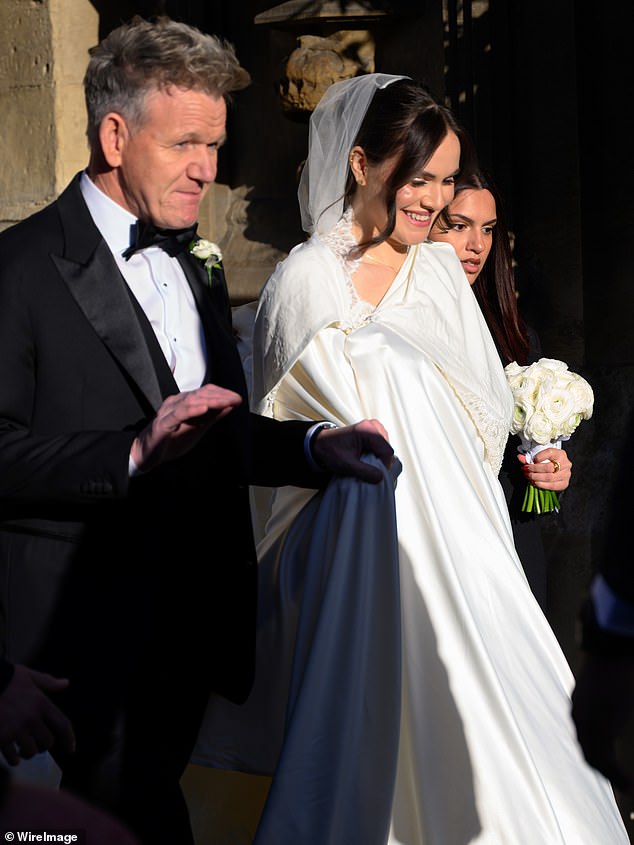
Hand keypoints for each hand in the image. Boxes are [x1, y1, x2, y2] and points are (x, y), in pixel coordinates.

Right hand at [0, 665, 74, 764]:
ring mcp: (16, 729)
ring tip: (23, 749)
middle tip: (37, 743)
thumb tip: (66, 683)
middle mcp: (31, 717)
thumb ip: (48, 682)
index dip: (69, 739)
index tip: (70, 749)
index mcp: (41, 702)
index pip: (63, 724)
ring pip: (31, 752)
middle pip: (48, 742)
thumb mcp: (29, 676)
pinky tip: (12, 755)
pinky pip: (13, 758)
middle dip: (43, 745)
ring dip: (28, 753)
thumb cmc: (6, 678)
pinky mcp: (1, 738)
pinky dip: (14, 759)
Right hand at [131, 384, 241, 471]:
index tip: (237, 398)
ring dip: (210, 401)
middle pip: (200, 394)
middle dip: (220, 396)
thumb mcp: (197, 428)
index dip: (222, 393)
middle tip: (235, 399)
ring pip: (190, 401)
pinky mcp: (162, 424)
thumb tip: (229, 406)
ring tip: (224, 402)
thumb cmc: (170, 440)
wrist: (147, 454)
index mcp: (185, 403)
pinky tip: (203, 409)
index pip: (206, 392)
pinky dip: (192, 410)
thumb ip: (212, 416)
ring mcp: (168, 412)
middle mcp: (176, 403)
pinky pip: (178, 414)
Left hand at [311, 418, 393, 482]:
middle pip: (387, 449)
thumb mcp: (346, 464)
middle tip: (366, 468)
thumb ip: (364, 472)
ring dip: (377, 459)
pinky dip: (375, 455)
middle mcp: (372, 426)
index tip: (374, 475)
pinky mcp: (372, 433)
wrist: (321, 444)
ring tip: (363, 462)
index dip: (383, 466)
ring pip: (385, 449)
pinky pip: (381, 447)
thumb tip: (380, 477)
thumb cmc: (330, 450)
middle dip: (379, 462)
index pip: (387, 451)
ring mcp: (373, 428)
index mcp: (367, 430)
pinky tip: (365, 458)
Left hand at [518, 447, 570, 491]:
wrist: (557, 471)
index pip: (549, 453)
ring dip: (535, 478)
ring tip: (528, 476)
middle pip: (548, 467)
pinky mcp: (564, 483)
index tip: (531, 460)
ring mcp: (566, 474)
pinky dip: (541, 485)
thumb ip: (529, 457)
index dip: (539, 457)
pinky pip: (552, 486)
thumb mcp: (540, 457)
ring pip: (549, 477)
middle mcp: (565, 463)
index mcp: (559, 453)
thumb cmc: (548, 462)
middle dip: (534, 469)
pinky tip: (534, 482)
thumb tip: (520, 457)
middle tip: (525, 470)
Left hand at [571, 653, 633, 795]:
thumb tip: (618, 697)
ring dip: (611, 776)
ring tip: (628, 786)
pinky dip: (616, 775)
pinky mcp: (600, 725)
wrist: (613, 650)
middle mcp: (579, 714)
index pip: (583, 736)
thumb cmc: (616, 663)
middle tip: (622, 782)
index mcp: (580, 704)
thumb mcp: (608, 686)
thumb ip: (607, 699)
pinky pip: (604, 759)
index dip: (596, 754)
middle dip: (603, 769)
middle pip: (587, 750)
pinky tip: (630, 783)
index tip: (610, 765)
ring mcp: (587, 721)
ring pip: (594, 758)